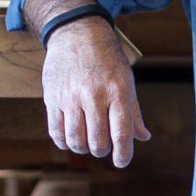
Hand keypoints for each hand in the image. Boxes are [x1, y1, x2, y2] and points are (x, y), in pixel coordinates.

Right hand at [41, 16, 147, 166]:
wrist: (77, 33)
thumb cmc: (107, 59)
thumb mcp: (126, 80)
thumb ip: (133, 111)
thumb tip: (143, 137)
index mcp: (117, 91)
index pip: (121, 133)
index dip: (122, 154)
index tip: (121, 162)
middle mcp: (94, 95)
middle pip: (97, 142)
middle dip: (102, 150)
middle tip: (103, 146)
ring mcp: (71, 97)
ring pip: (76, 141)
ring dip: (83, 149)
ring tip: (86, 143)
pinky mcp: (52, 97)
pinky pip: (56, 131)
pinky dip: (63, 142)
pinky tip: (69, 139)